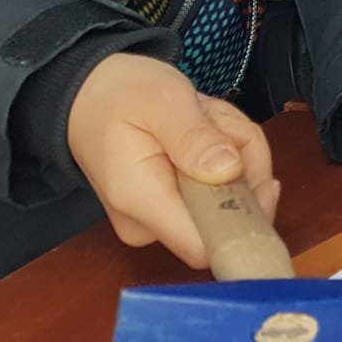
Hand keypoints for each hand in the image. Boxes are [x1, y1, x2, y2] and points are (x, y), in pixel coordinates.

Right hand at [67, 53, 276, 269]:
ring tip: (201, 117)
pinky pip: (230, 184)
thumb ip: (193, 136)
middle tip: (210, 119)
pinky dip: (228, 151)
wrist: (92, 97)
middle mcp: (153, 223)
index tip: (248, 165)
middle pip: (235, 211)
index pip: (207, 245)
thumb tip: (228, 171)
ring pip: (240, 191)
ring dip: (235, 146)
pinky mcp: (181, 208)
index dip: (246, 214)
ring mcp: (169, 218)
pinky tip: (204, 129)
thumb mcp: (160, 100)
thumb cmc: (120, 96)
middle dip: (242, 157)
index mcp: (142, 202)